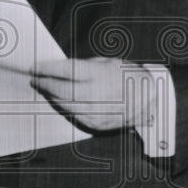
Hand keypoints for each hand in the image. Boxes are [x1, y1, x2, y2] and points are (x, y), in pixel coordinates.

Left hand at [31, 57, 154, 132]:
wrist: (153, 99)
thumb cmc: (129, 76)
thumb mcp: (108, 62)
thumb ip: (84, 67)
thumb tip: (60, 70)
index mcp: (100, 75)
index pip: (66, 70)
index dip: (46, 69)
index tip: (34, 66)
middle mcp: (98, 95)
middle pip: (62, 90)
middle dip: (45, 84)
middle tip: (34, 79)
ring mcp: (97, 112)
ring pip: (66, 105)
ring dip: (52, 97)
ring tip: (44, 89)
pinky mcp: (98, 125)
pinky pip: (74, 116)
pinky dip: (64, 107)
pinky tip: (58, 101)